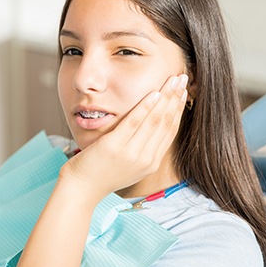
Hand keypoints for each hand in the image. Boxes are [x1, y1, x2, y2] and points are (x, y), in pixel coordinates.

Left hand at [59, 74, 188, 201]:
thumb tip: (151, 125)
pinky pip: (134, 122)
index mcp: (151, 162)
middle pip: (166, 123)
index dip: (178, 109)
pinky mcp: (115, 146)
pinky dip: (145, 107)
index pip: (170, 131)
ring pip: (155, 120)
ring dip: (166, 98)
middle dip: (176, 98)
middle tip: (183, 78)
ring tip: (173, 80)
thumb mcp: (130, 165)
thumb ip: (143, 148)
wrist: (82, 188)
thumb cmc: (103, 173)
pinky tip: (154, 93)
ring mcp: (132, 153)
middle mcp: (146, 159)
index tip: (182, 92)